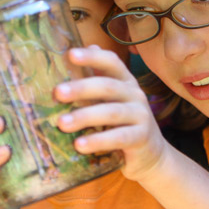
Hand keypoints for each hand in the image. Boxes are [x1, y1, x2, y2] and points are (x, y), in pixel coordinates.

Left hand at [54, 46, 170, 181]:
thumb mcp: (109, 101)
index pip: (111, 62)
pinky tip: (79, 145)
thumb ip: (94, 81)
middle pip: (108, 86)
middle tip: (57, 93)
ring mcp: (141, 115)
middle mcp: (135, 94)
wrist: (150, 154)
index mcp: (125, 81)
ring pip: (111, 112)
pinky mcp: (141, 137)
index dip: (92, 57)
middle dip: (81, 88)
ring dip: (85, 116)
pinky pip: (119, 137)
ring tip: (62, 123)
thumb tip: (71, 54)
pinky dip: (98, 141)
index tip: (70, 54)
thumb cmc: (123, 123)